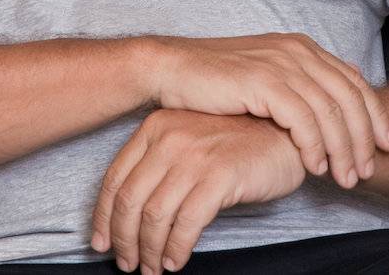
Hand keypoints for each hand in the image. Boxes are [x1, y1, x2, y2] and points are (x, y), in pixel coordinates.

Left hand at [90, 108, 304, 273]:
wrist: (287, 134)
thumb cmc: (239, 143)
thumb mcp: (191, 143)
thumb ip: (161, 167)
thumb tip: (130, 215)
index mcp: (156, 128)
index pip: (115, 179)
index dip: (103, 217)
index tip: (102, 243)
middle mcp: (170, 138)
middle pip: (129, 200)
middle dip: (124, 240)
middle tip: (128, 264)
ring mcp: (195, 155)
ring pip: (155, 215)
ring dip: (149, 249)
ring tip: (153, 268)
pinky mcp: (220, 175)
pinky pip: (187, 223)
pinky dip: (176, 248)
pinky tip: (176, 260)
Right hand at [142, 33, 388, 191]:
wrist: (172, 69)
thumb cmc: (216, 81)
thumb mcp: (267, 78)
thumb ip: (300, 87)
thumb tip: (332, 103)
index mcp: (302, 47)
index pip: (354, 81)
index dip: (375, 115)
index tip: (387, 145)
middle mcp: (298, 50)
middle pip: (350, 97)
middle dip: (365, 137)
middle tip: (368, 169)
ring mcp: (281, 63)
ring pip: (330, 111)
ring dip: (342, 149)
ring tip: (345, 178)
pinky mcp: (263, 81)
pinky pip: (302, 119)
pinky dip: (314, 146)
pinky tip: (315, 167)